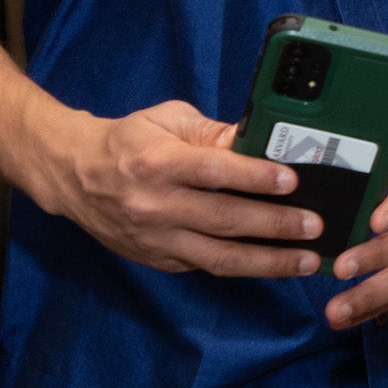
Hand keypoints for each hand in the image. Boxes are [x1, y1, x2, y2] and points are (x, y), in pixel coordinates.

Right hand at [38, 100, 319, 276]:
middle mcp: (155, 205)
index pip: (213, 171)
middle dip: (275, 225)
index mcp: (157, 162)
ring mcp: (155, 239)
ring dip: (269, 262)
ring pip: (219, 257)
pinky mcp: (158, 260)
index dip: (254, 177)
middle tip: (314, 226)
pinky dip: (244, 268)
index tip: (291, 181)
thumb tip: (258, 141)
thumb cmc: (129, 141)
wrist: (73, 175)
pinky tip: (276, 265)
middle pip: (223, 219)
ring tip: (307, 261)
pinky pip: (207, 267)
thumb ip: (211, 132)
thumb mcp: (166, 120)